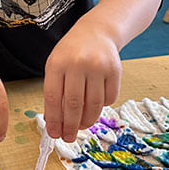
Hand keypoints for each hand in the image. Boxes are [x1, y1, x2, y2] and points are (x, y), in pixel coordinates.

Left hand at [43, 27, 121, 141]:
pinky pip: (109, 99)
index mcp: (57, 63)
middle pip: (73, 104)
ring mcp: (98, 66)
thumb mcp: (56, 64)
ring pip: (93, 104)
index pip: (53, 97)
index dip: (53, 119)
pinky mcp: (115, 70)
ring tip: (81, 127)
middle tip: (68, 138)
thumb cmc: (72, 52)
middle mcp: (78, 64)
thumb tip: (54, 122)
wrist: (97, 32)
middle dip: (70, 126)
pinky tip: (94, 106)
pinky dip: (101, 107)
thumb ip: (54, 90)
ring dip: (87, 121)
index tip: (54, 134)